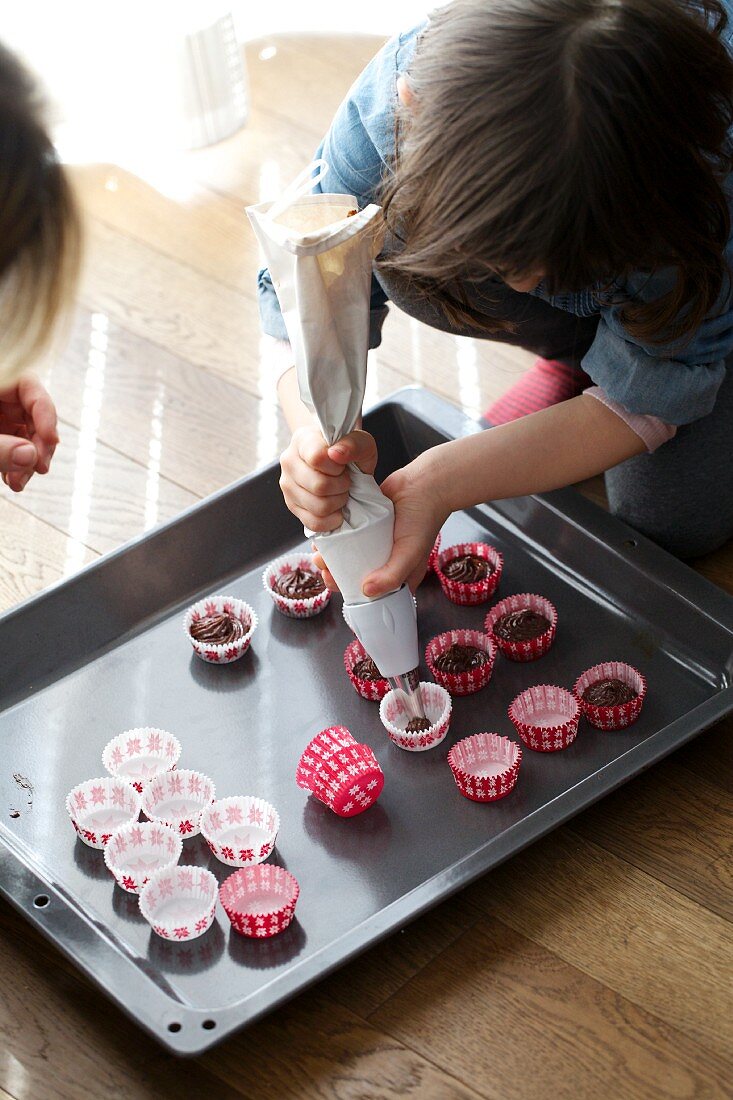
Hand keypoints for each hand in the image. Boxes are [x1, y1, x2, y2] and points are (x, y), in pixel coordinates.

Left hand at [0, 374, 58, 491]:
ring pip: (26, 433)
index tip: (52, 441)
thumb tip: (32, 457)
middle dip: (38, 444)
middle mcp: (0, 396)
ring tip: (19, 483)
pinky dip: (17, 464)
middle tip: (38, 468)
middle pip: (32, 413)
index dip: (45, 412)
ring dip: (29, 460)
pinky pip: (14, 446)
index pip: (29, 385)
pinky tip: (14, 480)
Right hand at [279, 426, 377, 532]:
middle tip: (345, 480)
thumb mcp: (361, 442)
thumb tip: (336, 454)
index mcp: (303, 440)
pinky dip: (331, 520)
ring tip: (340, 491)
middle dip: (341, 487)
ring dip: (338, 502)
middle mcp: (289, 461)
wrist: (339, 460)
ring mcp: (287, 486)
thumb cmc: (348, 450)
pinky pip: (314, 523)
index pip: (317, 458)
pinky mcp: (292, 506)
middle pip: (319, 486)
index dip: (337, 467)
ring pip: (318, 507)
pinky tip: (336, 508)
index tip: (343, 465)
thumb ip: (354, 444)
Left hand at [314, 452, 450, 596]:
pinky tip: (323, 534)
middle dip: (333, 571)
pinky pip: (346, 532)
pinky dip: (333, 535)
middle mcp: (382, 560)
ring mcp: (372, 542)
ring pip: (346, 552)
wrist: (423, 484)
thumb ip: (392, 575)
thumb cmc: (423, 520)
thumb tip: (366, 591)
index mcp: (395, 574)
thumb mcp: (411, 554)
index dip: (347, 590)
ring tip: (319, 550)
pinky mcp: (364, 523)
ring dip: (330, 553)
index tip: (332, 582)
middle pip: (352, 572)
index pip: (368, 591)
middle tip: (322, 564)